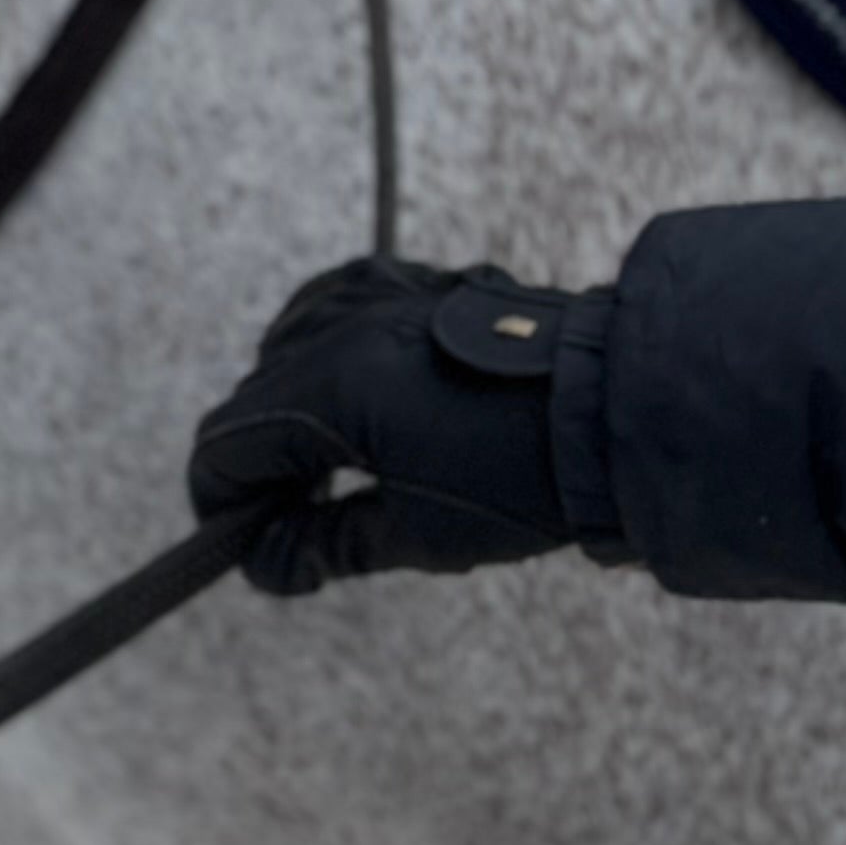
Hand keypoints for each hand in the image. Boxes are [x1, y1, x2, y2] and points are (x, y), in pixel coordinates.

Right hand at [189, 254, 585, 597]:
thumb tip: (268, 564)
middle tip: (297, 525)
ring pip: (285, 350)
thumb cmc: (528, 479)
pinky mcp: (410, 280)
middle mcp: (338, 328)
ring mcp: (374, 294)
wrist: (623, 409)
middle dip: (261, 467)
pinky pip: (330, 307)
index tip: (246, 548)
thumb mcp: (420, 535)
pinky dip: (323, 352)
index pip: (226, 448)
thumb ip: (327, 544)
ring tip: (332, 467)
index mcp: (330, 390)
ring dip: (291, 410)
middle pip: (252, 401)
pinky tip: (352, 392)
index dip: (222, 507)